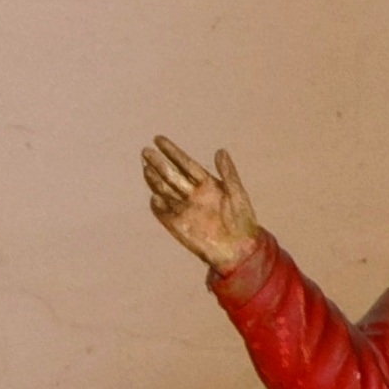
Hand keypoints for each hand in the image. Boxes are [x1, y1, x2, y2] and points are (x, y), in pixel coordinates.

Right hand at [142, 135, 263, 271]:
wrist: (239, 249)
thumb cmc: (242, 220)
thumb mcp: (237, 193)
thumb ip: (228, 173)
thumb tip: (220, 151)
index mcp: (206, 184)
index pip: (185, 164)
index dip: (172, 152)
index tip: (159, 139)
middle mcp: (192, 194)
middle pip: (172, 175)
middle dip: (159, 163)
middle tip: (146, 151)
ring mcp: (185, 209)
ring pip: (165, 191)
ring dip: (154, 180)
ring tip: (145, 167)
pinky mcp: (179, 226)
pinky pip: (164, 213)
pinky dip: (158, 206)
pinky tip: (154, 197)